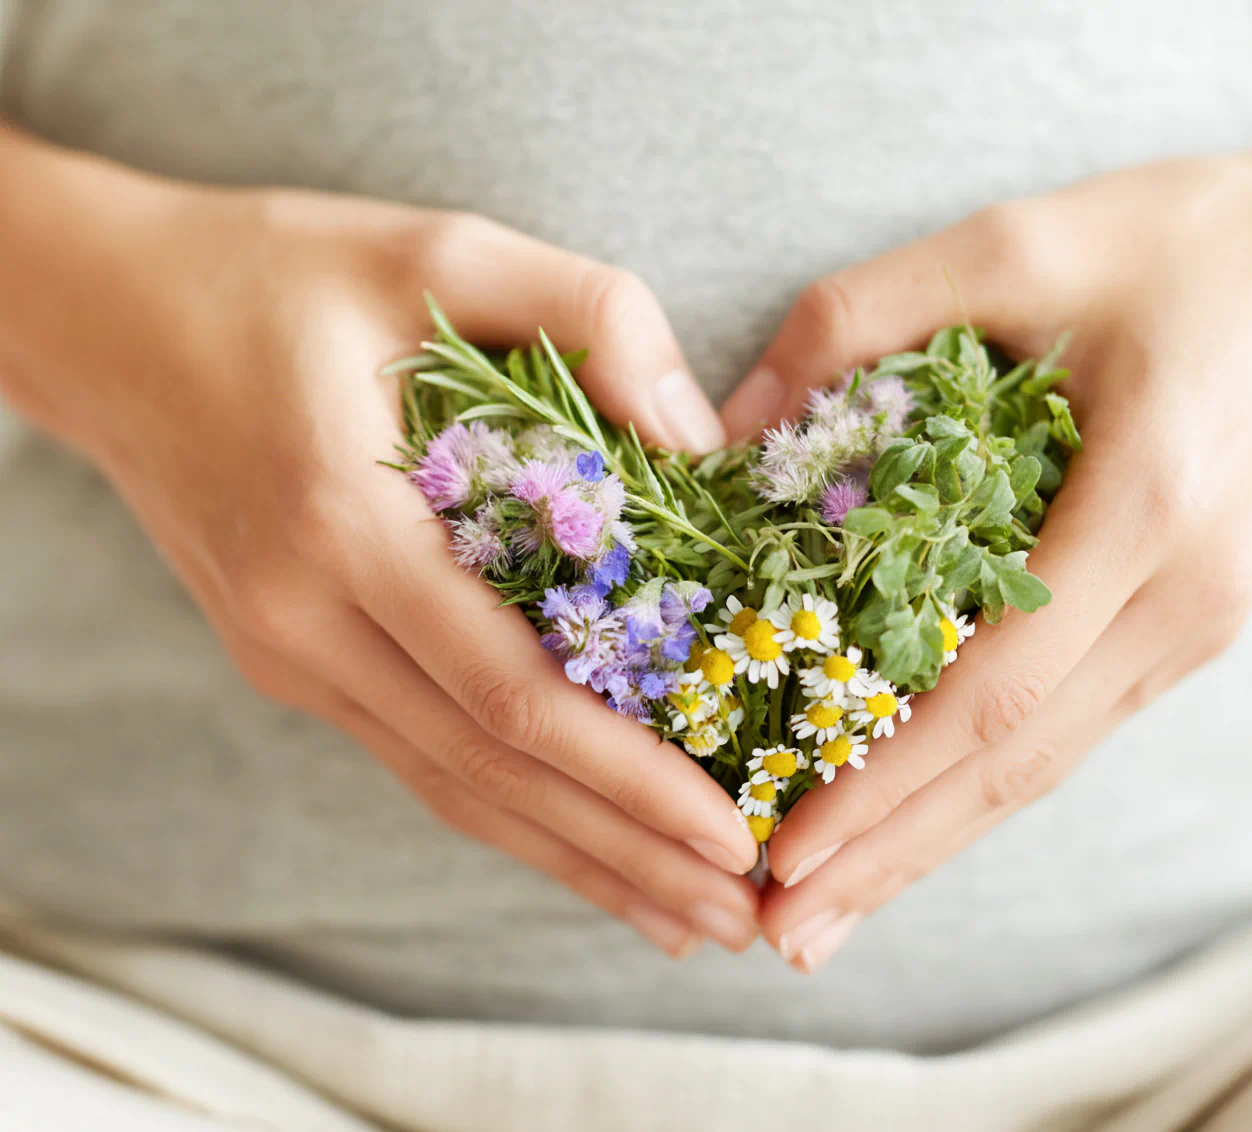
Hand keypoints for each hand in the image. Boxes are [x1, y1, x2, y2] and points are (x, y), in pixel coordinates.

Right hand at [0, 126, 758, 956]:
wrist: (105, 314)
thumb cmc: (275, 272)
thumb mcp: (438, 248)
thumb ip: (587, 316)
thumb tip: (702, 438)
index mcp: (344, 525)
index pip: (509, 695)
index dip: (627, 779)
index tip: (730, 834)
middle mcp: (308, 620)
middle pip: (489, 774)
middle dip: (623, 854)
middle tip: (743, 920)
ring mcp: (290, 653)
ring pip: (452, 788)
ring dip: (574, 859)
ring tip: (683, 916)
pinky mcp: (292, 657)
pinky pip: (418, 754)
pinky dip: (509, 812)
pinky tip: (576, 846)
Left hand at [721, 111, 1251, 970]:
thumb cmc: (1182, 245)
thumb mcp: (1013, 241)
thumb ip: (856, 319)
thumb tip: (726, 429)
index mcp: (1148, 510)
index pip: (996, 689)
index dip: (884, 781)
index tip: (786, 846)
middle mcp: (1181, 599)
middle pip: (1016, 764)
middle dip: (891, 855)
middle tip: (780, 935)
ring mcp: (1191, 627)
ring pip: (1042, 767)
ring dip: (929, 844)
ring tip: (827, 916)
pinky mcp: (1178, 625)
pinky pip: (1064, 728)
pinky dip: (977, 788)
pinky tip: (914, 824)